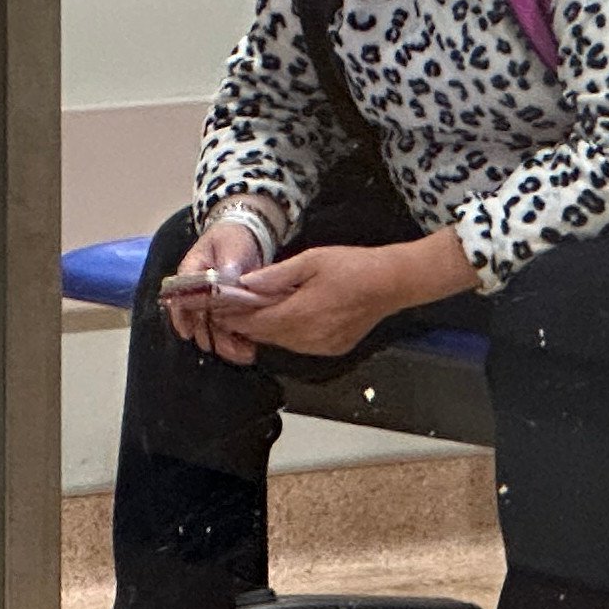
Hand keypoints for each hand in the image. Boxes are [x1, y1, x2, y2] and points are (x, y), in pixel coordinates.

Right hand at [160, 212, 271, 352]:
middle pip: (196, 321)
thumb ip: (228, 263)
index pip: (180, 299)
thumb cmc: (233, 238)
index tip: (190, 333)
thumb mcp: (231, 244)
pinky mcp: (226, 310)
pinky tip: (249, 348)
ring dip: (225, 344)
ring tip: (246, 354)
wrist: (246, 237)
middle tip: (233, 349)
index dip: (183, 318)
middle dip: (212, 338)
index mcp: (189, 274)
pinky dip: (236, 339)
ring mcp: (211, 304)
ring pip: (212, 328)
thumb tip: (227, 279)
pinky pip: (227, 328)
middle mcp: (196, 294)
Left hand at [190, 232, 473, 366]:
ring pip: (280, 342)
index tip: (215, 307)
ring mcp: (320, 346)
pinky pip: (299, 344)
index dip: (232, 316)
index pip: (253, 321)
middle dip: (244, 324)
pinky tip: (286, 319)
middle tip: (227, 311)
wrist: (392, 283)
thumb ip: (276, 276)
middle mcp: (306, 337)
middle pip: (264, 335)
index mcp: (298, 314)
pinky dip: (287, 334)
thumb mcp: (312, 260)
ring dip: (265, 329)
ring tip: (251, 313)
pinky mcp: (332, 348)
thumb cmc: (353, 266)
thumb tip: (245, 283)